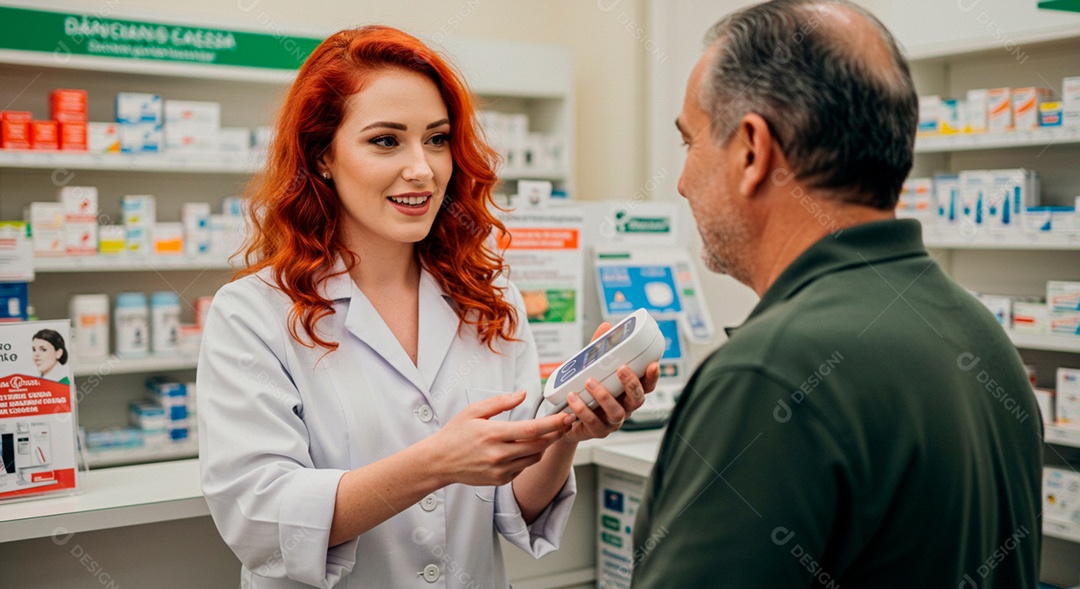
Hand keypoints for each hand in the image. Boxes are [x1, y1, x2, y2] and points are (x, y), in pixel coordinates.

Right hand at [426, 391, 574, 486]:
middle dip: (556, 434)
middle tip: (565, 424)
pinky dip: (528, 458)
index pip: (532, 429)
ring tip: (547, 434)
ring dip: (544, 446)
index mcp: (494, 434)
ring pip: (534, 458)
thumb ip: (500, 401)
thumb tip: (523, 394)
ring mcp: (500, 470)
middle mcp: (499, 454)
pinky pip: (522, 468)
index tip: (566, 417)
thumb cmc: (455, 434)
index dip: (553, 423)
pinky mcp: (500, 480)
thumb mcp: (474, 411)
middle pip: (539, 445)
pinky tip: (523, 448)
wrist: (439, 462)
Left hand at [562, 322, 660, 442]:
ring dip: (604, 396)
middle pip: (637, 399)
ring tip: (589, 382)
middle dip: (631, 384)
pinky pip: (592, 422)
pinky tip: (573, 398)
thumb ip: (598, 350)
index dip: (652, 376)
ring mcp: (611, 421)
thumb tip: (607, 327)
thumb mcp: (591, 367)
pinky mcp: (596, 431)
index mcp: (627, 392)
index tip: (653, 364)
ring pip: (617, 413)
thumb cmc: (584, 391)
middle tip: (621, 369)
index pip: (647, 385)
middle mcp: (624, 407)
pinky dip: (583, 409)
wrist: (565, 418)